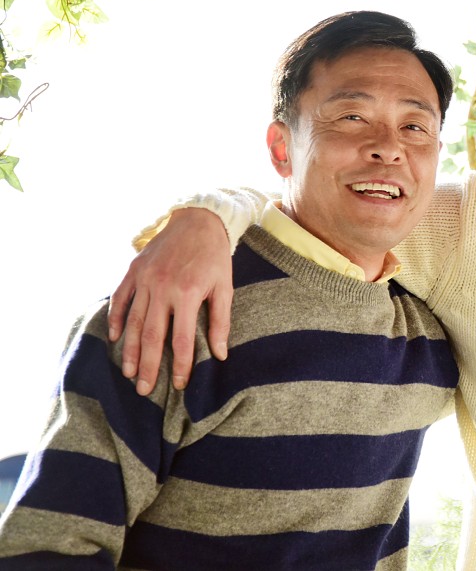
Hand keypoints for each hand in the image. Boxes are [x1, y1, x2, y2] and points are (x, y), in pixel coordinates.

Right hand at [107, 208, 233, 394]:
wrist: (198, 220)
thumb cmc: (215, 257)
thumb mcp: (225, 286)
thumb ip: (221, 320)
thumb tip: (220, 354)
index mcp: (188, 294)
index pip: (181, 339)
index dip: (180, 365)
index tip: (178, 385)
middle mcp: (163, 288)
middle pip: (152, 336)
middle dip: (148, 366)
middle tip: (144, 390)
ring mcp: (145, 279)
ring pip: (133, 321)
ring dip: (129, 350)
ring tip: (129, 373)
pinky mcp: (134, 270)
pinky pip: (120, 299)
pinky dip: (115, 318)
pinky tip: (114, 338)